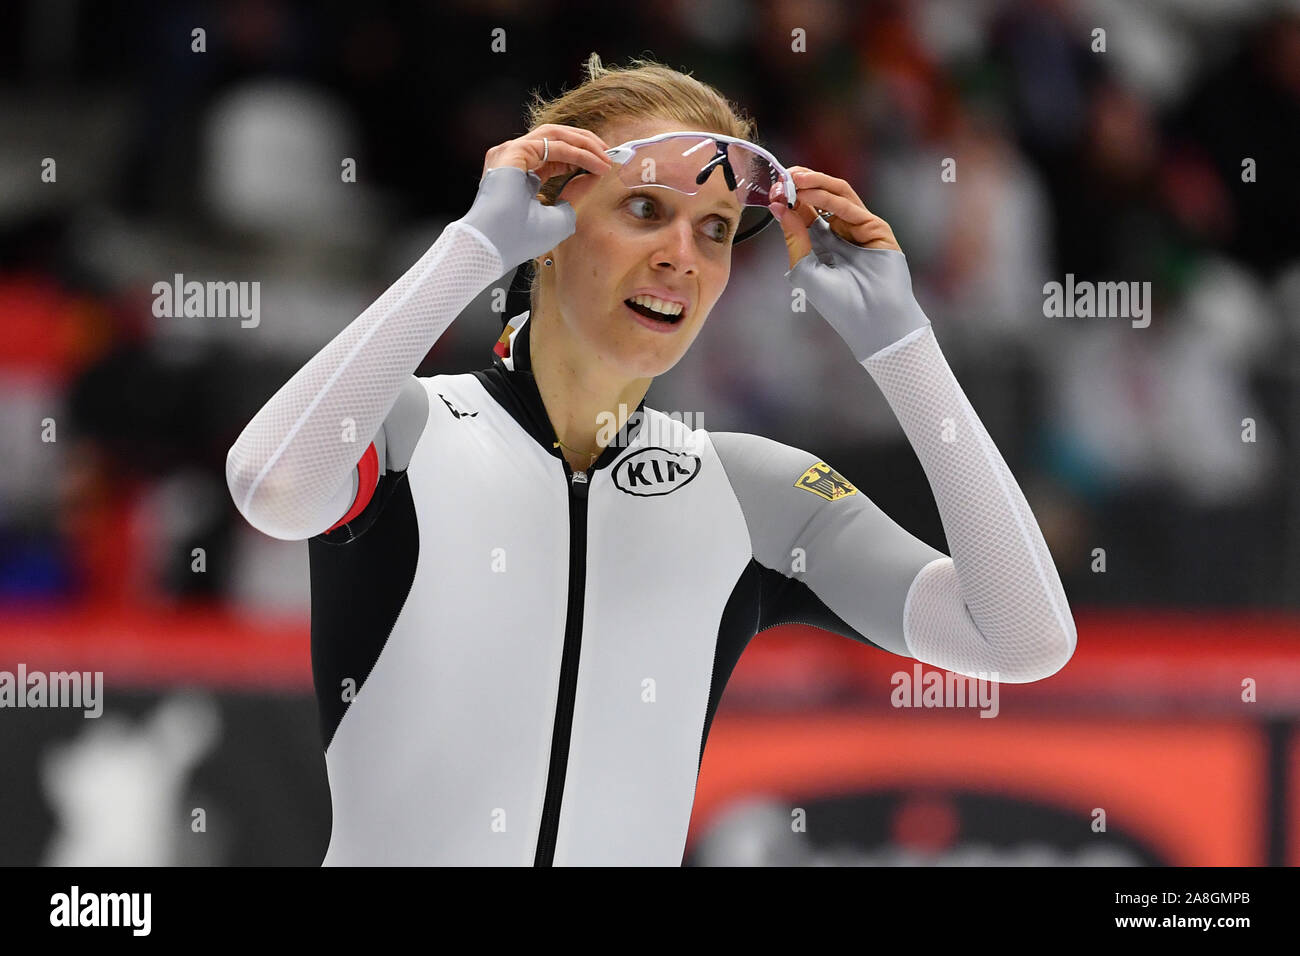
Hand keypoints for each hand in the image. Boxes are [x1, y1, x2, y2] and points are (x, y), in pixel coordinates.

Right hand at [461, 127, 612, 271]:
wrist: (494, 246)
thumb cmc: (518, 239)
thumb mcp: (558, 216)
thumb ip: (575, 195)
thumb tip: (594, 176)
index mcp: (519, 173)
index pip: (553, 155)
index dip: (580, 158)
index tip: (602, 166)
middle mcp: (513, 158)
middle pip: (555, 138)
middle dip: (585, 144)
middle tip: (607, 156)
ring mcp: (511, 152)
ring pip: (555, 136)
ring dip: (584, 144)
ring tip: (604, 157)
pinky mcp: (514, 151)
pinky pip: (553, 145)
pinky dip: (577, 152)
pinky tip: (594, 163)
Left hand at [769, 166, 929, 361]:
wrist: (868, 321)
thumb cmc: (838, 303)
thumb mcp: (805, 268)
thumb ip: (794, 237)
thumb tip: (779, 207)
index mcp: (822, 241)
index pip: (805, 210)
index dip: (789, 197)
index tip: (773, 189)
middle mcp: (841, 231)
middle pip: (822, 197)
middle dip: (802, 184)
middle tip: (784, 177)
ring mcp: (860, 227)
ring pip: (838, 195)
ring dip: (816, 184)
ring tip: (796, 179)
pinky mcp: (876, 228)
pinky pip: (851, 208)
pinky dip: (830, 199)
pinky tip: (812, 195)